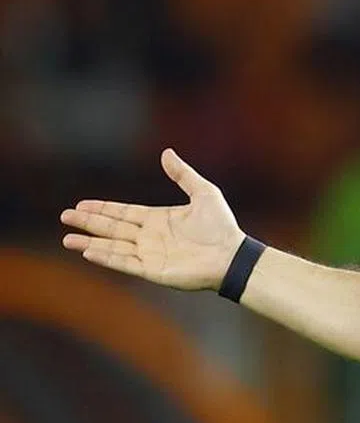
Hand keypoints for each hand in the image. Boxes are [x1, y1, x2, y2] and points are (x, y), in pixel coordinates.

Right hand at [60, 149, 244, 290]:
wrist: (232, 255)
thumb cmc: (222, 226)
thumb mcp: (204, 192)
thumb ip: (182, 174)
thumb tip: (166, 152)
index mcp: (159, 219)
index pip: (123, 213)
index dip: (102, 208)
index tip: (81, 204)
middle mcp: (150, 237)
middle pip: (112, 228)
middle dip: (88, 222)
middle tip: (64, 216)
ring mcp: (150, 254)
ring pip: (113, 246)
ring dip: (90, 242)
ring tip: (67, 239)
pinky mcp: (153, 270)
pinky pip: (125, 263)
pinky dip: (107, 257)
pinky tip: (89, 251)